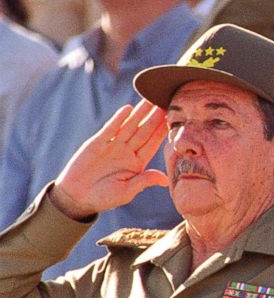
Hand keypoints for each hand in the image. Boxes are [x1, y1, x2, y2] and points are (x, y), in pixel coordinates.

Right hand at [51, 100, 168, 219]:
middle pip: (143, 131)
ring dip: (139, 113)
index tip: (174, 120)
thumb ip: (143, 181)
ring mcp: (112, 146)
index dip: (162, 132)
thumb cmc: (103, 197)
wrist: (76, 197)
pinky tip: (127, 109)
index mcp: (137, 163)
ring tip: (149, 100)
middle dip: (154, 117)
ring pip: (129, 126)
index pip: (153, 144)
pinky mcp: (97, 143)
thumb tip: (165, 180)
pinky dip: (118, 119)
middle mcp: (127, 152)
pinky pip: (110, 129)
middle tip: (165, 101)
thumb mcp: (126, 192)